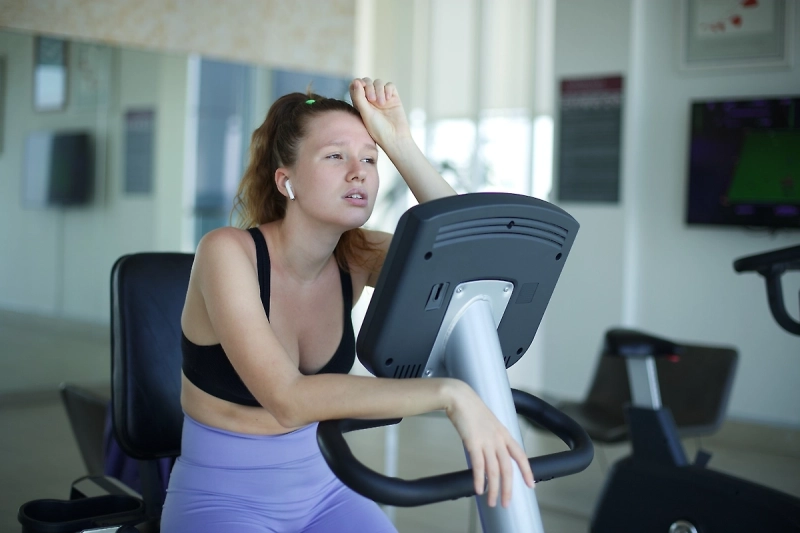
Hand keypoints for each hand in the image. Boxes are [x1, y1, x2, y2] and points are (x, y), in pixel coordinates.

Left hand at [349, 77, 410, 148]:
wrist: (395, 138)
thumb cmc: (378, 130)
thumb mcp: (365, 113)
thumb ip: (359, 97)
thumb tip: (355, 81)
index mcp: (361, 103)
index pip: (356, 86)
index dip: (357, 83)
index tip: (360, 88)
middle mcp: (371, 100)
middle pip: (367, 82)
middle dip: (369, 87)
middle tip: (372, 100)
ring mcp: (382, 98)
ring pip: (378, 83)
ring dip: (379, 90)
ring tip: (382, 104)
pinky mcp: (393, 98)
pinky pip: (390, 85)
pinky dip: (388, 89)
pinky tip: (388, 100)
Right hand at [445, 381, 534, 507]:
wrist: (460, 397)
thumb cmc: (471, 409)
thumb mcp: (488, 423)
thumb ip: (492, 437)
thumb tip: (490, 451)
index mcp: (504, 434)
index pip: (520, 455)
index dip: (527, 471)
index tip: (531, 485)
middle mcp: (498, 439)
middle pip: (508, 469)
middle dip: (508, 488)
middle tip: (506, 503)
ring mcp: (486, 441)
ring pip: (494, 471)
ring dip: (494, 489)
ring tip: (491, 502)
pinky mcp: (473, 443)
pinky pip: (479, 466)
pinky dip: (480, 480)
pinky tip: (479, 489)